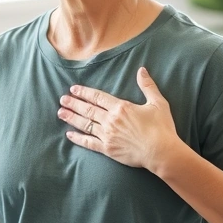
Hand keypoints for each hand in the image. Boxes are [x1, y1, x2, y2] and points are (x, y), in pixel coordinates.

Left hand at [57, 67, 181, 171]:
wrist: (161, 152)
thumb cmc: (161, 128)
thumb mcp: (157, 103)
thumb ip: (148, 86)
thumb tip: (142, 70)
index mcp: (121, 107)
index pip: (97, 97)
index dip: (84, 92)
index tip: (73, 89)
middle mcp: (110, 120)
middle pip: (87, 109)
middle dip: (73, 103)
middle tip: (62, 99)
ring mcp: (107, 135)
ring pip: (85, 124)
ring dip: (72, 118)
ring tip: (60, 113)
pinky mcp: (107, 149)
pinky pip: (88, 142)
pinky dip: (78, 138)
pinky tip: (69, 134)